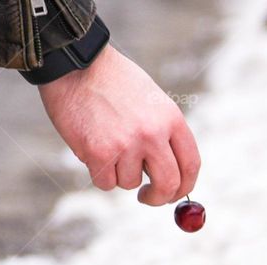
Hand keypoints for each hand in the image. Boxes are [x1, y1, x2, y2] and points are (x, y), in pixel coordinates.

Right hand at [37, 46, 199, 205]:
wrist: (76, 64)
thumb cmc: (115, 83)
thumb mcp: (153, 102)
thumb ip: (165, 136)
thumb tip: (172, 179)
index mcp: (171, 119)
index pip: (191, 165)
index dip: (185, 186)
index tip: (175, 193)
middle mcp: (153, 134)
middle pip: (168, 184)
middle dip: (158, 198)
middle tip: (147, 197)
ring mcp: (126, 144)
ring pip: (130, 183)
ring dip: (120, 173)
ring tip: (108, 144)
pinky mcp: (99, 153)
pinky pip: (106, 183)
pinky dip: (100, 173)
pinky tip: (93, 148)